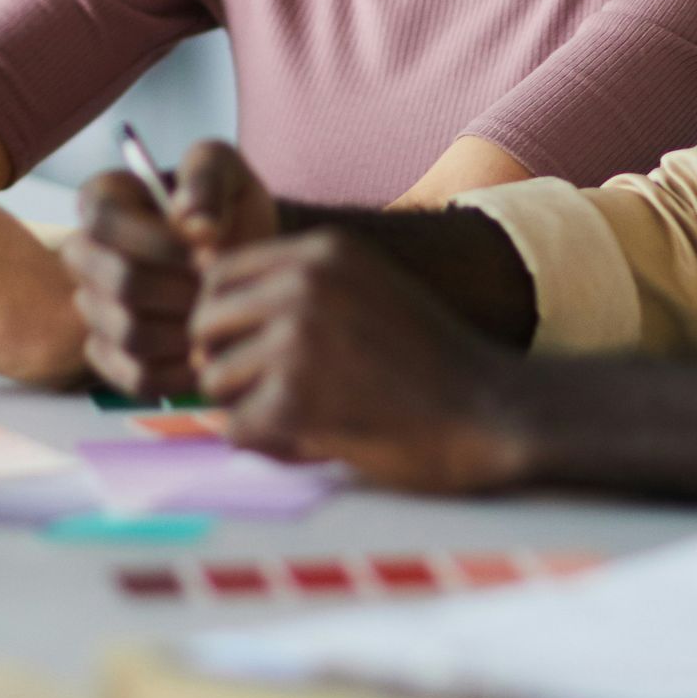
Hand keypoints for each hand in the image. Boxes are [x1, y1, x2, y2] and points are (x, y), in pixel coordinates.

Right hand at [64, 138, 277, 398]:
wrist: (247, 254)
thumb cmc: (229, 205)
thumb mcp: (226, 170)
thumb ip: (205, 178)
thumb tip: (191, 220)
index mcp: (102, 199)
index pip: (105, 223)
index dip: (160, 243)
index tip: (209, 252)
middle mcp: (85, 254)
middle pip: (118, 284)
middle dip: (180, 290)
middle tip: (219, 290)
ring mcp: (94, 309)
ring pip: (128, 333)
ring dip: (185, 330)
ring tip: (218, 315)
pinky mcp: (113, 355)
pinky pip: (135, 377)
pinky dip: (179, 371)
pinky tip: (207, 351)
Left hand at [191, 228, 530, 493]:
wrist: (491, 411)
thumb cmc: (429, 360)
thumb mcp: (367, 288)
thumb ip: (300, 288)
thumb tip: (209, 319)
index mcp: (321, 251)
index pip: (218, 274)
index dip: (223, 318)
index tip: (248, 350)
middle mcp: (303, 285)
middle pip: (205, 324)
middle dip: (225, 363)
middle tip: (267, 393)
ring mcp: (297, 340)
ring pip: (214, 380)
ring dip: (246, 407)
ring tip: (300, 418)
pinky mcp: (296, 399)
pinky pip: (237, 429)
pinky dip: (266, 445)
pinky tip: (313, 442)